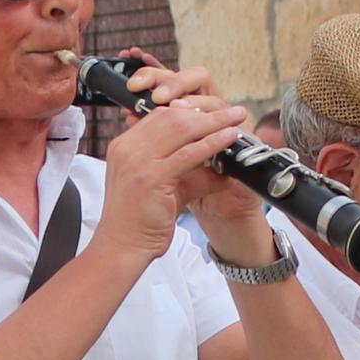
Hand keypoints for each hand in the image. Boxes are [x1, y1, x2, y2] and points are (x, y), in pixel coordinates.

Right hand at [101, 64, 257, 264]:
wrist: (122, 248)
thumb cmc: (140, 222)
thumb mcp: (161, 187)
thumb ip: (184, 170)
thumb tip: (218, 162)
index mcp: (124, 146)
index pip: (159, 116)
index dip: (190, 111)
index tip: (214, 112)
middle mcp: (127, 148)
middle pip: (171, 116)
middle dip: (206, 111)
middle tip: (233, 110)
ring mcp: (137, 161)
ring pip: (181, 129)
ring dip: (214, 121)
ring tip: (237, 118)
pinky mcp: (151, 177)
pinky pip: (188, 153)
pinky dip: (212, 143)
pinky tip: (229, 138)